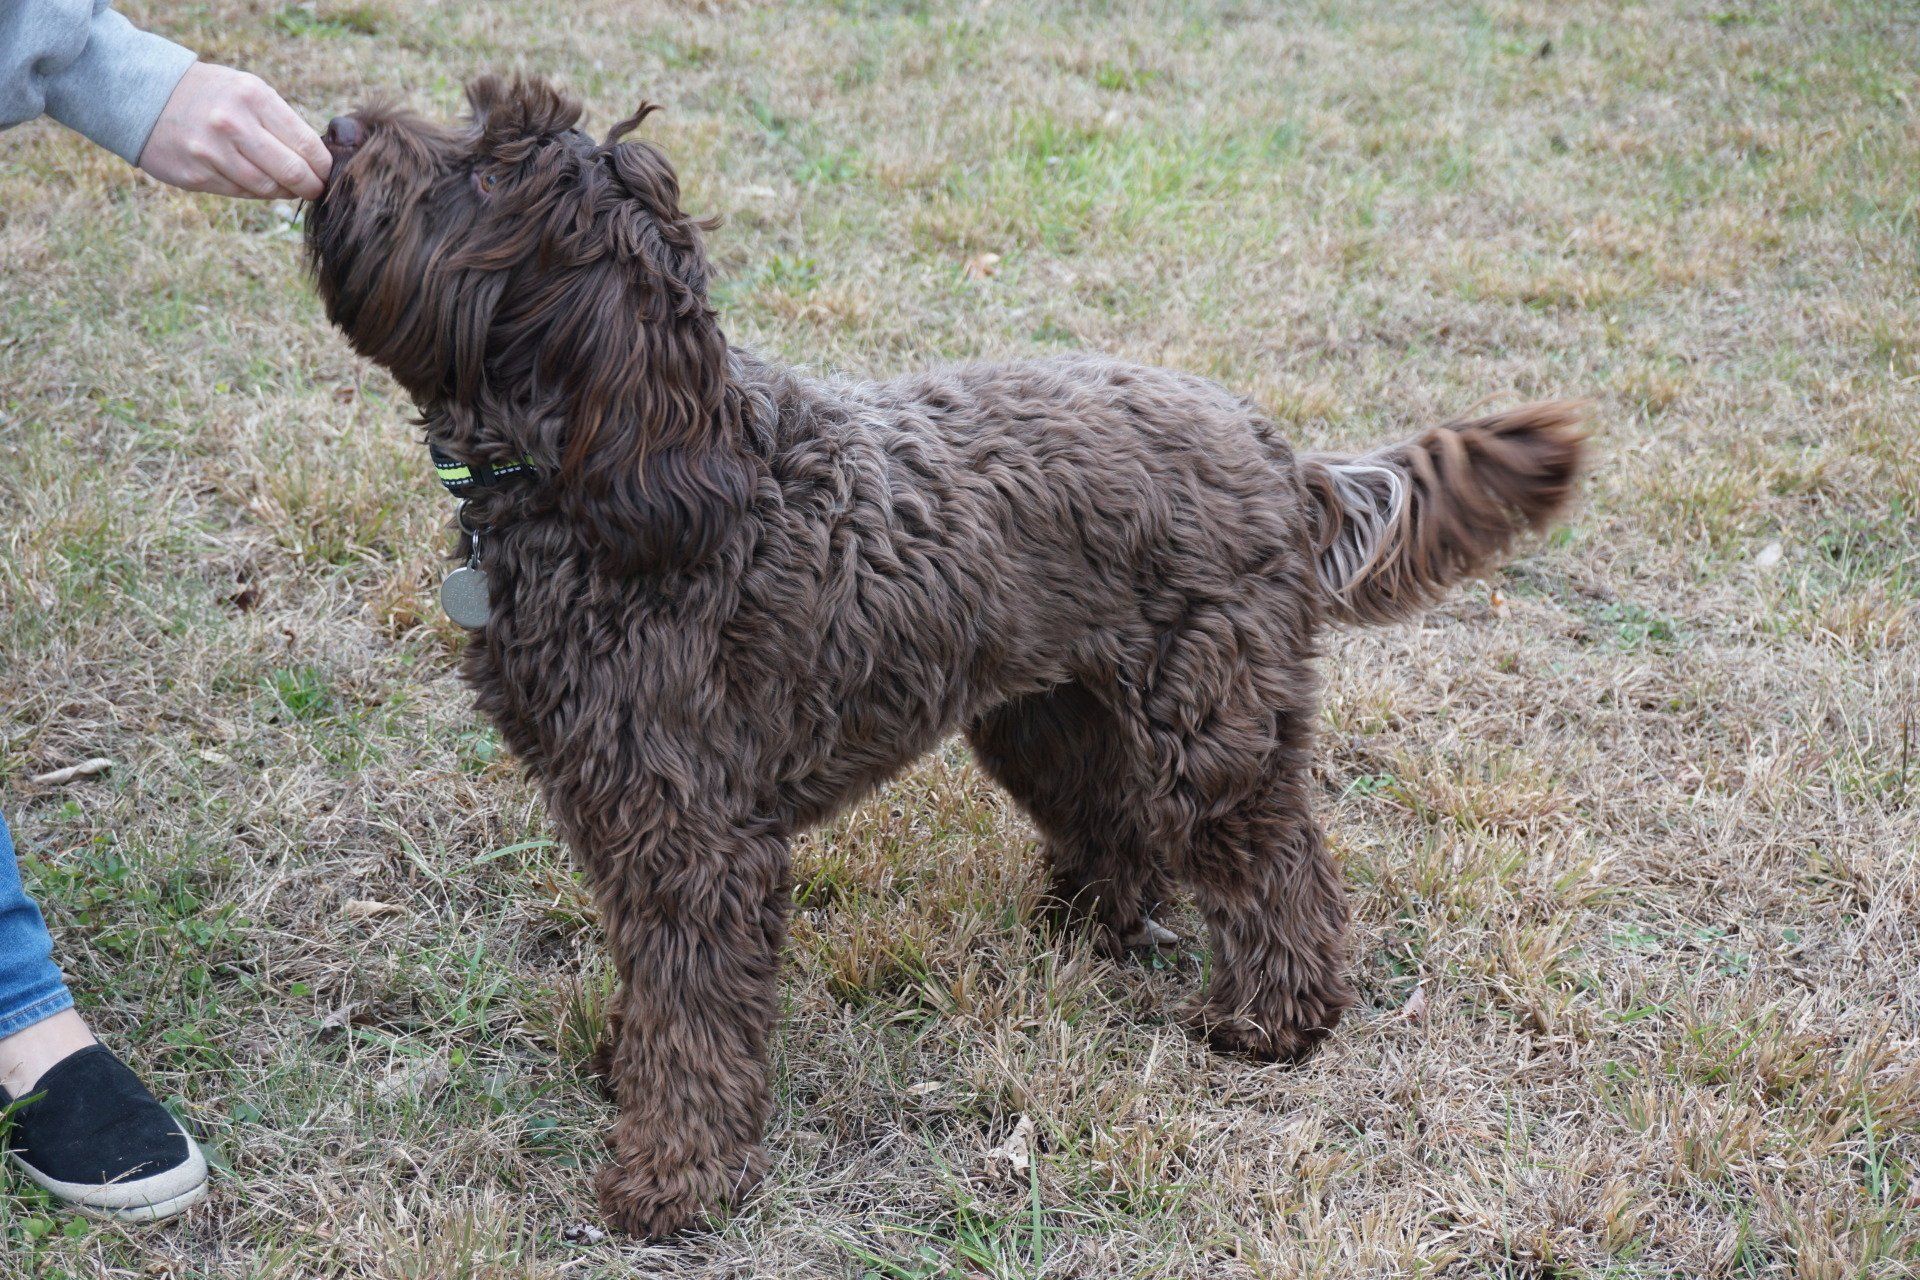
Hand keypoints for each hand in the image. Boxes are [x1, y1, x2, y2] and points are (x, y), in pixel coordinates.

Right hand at [137, 63, 331, 199]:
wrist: (144, 97)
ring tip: (285, 185)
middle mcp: (233, 124)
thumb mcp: (248, 91)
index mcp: (254, 97)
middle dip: (311, 186)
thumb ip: (283, 122)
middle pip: (293, 173)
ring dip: (284, 192)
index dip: (324, 167)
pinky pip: (241, 193)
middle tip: (315, 189)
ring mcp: (212, 152)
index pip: (307, 145)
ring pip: (268, 189)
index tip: (327, 173)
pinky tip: (254, 180)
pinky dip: (255, 191)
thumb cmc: (211, 95)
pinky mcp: (197, 175)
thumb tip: (322, 161)